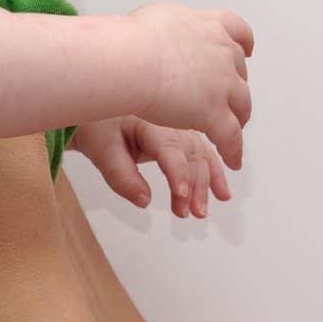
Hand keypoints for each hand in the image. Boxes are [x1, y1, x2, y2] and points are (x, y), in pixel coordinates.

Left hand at [70, 115, 231, 217]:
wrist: (102, 108)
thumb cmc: (100, 127)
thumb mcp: (101, 150)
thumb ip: (121, 177)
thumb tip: (144, 201)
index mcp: (149, 122)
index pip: (169, 149)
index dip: (178, 173)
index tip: (181, 195)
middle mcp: (171, 123)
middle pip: (190, 155)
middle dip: (194, 186)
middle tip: (190, 213)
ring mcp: (181, 128)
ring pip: (201, 157)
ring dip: (206, 185)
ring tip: (201, 211)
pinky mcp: (183, 137)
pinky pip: (204, 154)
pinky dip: (215, 174)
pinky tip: (222, 193)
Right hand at [120, 2, 253, 170]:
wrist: (133, 60)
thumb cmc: (135, 39)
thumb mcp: (160, 16)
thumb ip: (174, 24)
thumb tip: (170, 27)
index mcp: (209, 26)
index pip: (237, 30)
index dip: (242, 43)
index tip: (246, 50)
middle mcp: (222, 52)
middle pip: (238, 71)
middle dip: (234, 85)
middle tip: (226, 97)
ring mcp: (222, 84)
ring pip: (242, 105)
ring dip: (239, 118)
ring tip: (234, 130)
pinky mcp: (214, 113)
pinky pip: (231, 136)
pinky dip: (233, 150)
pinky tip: (233, 160)